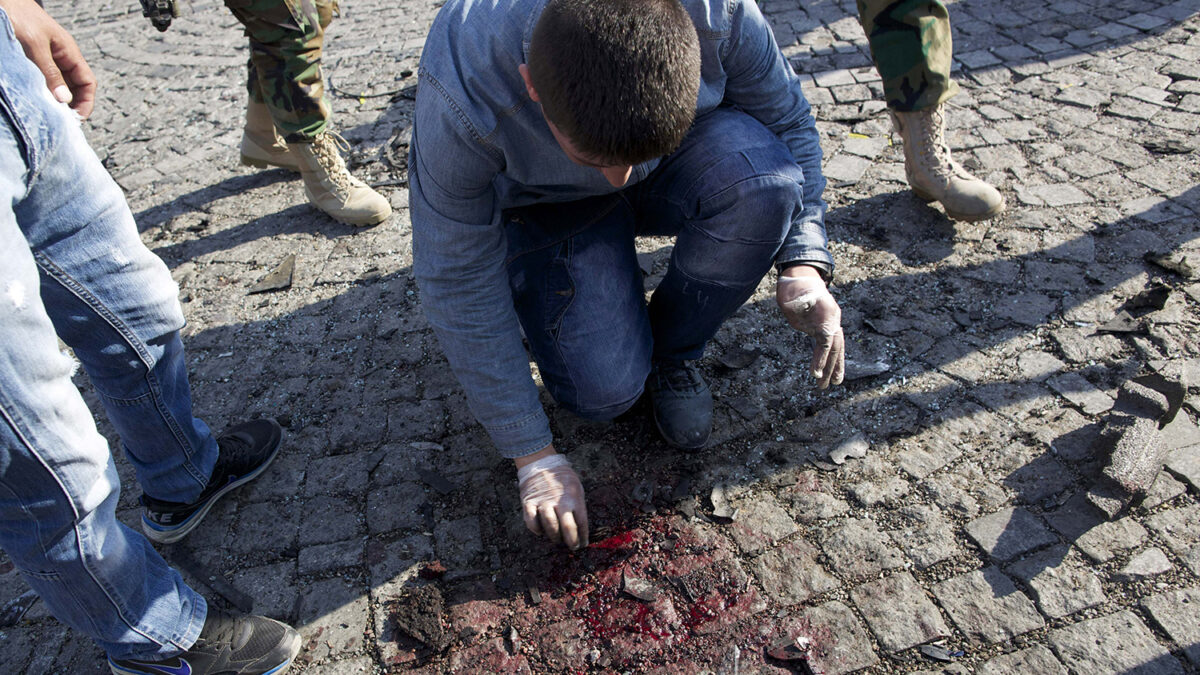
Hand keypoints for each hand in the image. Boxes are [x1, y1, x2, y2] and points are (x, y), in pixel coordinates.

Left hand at [0, 0, 95, 117]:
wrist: (0, 0)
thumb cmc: (17, 14)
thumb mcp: (35, 45)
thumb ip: (50, 72)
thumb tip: (63, 99)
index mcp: (69, 52)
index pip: (88, 82)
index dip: (86, 102)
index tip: (76, 119)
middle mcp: (61, 57)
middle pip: (75, 87)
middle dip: (71, 104)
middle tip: (61, 121)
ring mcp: (46, 59)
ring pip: (58, 85)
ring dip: (56, 99)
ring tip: (49, 113)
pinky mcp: (32, 60)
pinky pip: (43, 80)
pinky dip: (42, 92)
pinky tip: (36, 99)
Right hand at [515, 447, 588, 550]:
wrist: (541, 462)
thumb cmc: (562, 478)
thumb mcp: (576, 488)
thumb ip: (578, 506)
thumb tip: (581, 529)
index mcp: (574, 497)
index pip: (582, 522)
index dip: (583, 536)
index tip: (583, 544)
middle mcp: (559, 500)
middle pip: (568, 527)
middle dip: (572, 541)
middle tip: (573, 546)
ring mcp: (543, 502)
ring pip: (550, 526)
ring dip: (554, 536)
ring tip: (557, 538)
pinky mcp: (529, 502)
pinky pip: (531, 521)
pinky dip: (536, 529)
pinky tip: (540, 531)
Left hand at [776, 267, 844, 388]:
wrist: (800, 277)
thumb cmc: (796, 285)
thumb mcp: (793, 293)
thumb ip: (796, 301)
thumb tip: (793, 307)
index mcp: (828, 314)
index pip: (827, 340)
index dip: (822, 357)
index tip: (816, 372)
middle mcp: (833, 321)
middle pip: (835, 348)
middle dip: (831, 368)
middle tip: (826, 387)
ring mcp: (828, 325)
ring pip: (835, 349)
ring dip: (834, 367)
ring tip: (833, 385)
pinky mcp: (820, 329)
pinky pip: (827, 347)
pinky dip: (827, 359)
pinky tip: (825, 372)